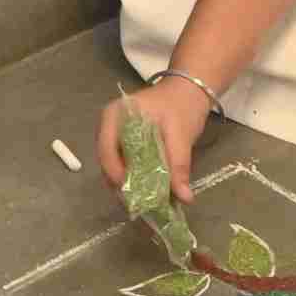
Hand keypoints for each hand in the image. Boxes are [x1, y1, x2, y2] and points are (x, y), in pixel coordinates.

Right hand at [97, 75, 209, 207]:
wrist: (190, 90)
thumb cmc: (182, 105)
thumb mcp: (181, 134)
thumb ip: (179, 165)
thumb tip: (185, 198)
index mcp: (114, 116)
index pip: (106, 150)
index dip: (116, 173)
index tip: (132, 193)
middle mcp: (109, 128)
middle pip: (109, 163)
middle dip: (124, 185)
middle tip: (142, 205)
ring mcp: (116, 138)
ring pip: (116, 168)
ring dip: (131, 186)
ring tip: (148, 204)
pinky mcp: (127, 146)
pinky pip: (127, 166)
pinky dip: (138, 180)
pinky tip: (151, 193)